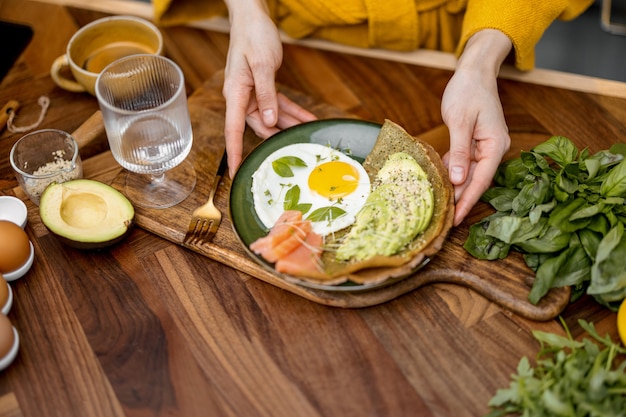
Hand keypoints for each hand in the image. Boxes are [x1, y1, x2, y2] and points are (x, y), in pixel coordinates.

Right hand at [222, 1, 315, 176]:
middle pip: (259, 127)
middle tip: (298, 150)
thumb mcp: (263, 64)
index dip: (235, 153)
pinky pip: (279, 106)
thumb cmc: (253, 36)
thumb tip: (269, 121)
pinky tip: (308, 119)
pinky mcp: (263, 89)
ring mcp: (252, 94)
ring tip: (311, 133)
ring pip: (272, 118)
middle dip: (278, 139)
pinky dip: (293, 112)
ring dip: (291, 125)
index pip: (232, 130)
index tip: (237, 173)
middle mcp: (241, 97)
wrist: (253, 18)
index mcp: (235, 93)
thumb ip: (267, 94)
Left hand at [441, 29, 511, 225]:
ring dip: (455, 189)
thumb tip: (459, 179)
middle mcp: (493, 149)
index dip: (468, 201)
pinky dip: (451, 173)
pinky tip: (437, 183)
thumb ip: (459, 151)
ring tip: (439, 207)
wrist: (473, 71)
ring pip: (468, 174)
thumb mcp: (460, 121)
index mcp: (495, 145)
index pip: (482, 180)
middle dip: (460, 200)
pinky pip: (462, 164)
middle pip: (476, 181)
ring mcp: (483, 147)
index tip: (456, 218)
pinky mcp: (473, 144)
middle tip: (443, 220)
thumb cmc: (468, 91)